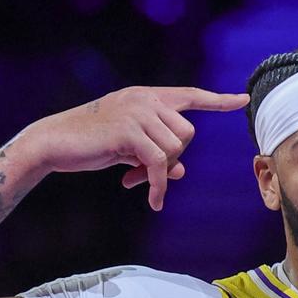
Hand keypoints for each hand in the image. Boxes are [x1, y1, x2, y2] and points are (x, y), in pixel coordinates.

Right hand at [20, 86, 248, 210]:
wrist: (55, 143)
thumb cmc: (91, 144)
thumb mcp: (129, 149)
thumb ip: (155, 154)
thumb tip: (180, 173)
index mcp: (147, 97)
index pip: (190, 96)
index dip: (218, 100)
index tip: (242, 100)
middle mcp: (145, 99)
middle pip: (187, 134)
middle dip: (172, 158)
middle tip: (145, 172)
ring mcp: (138, 113)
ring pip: (176, 149)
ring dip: (161, 171)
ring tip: (135, 177)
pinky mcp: (130, 132)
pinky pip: (160, 165)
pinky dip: (159, 187)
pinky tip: (153, 201)